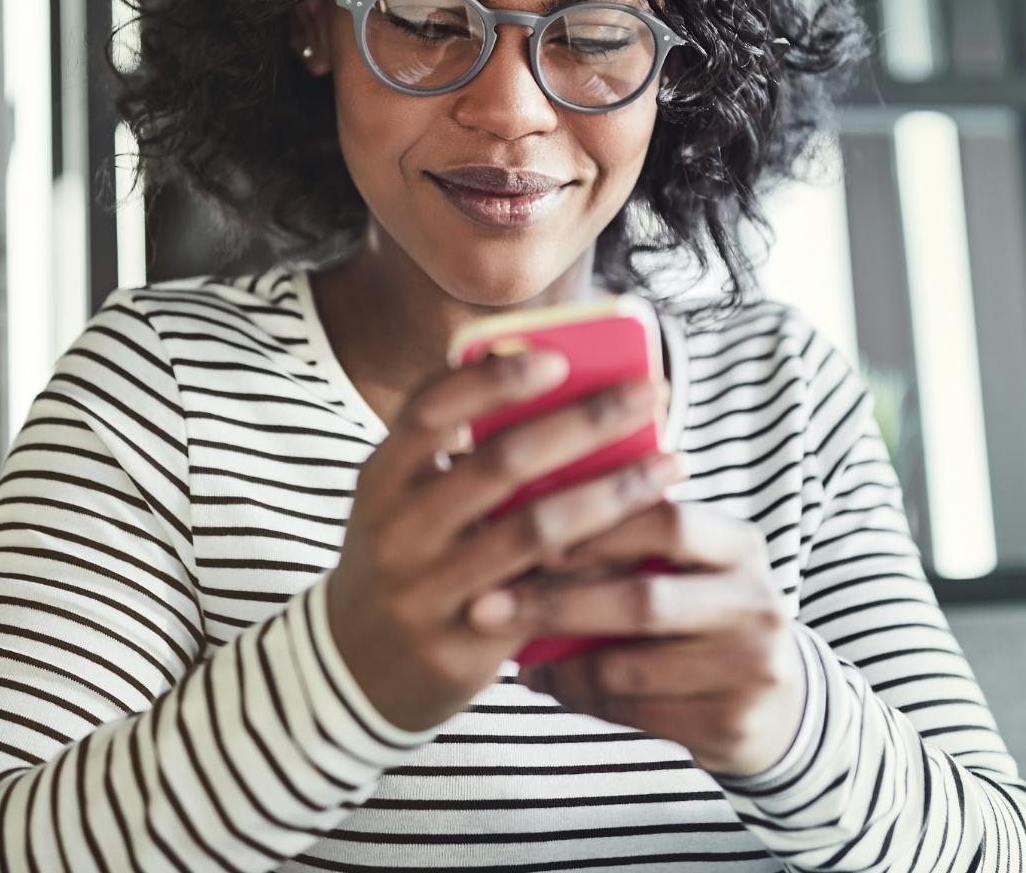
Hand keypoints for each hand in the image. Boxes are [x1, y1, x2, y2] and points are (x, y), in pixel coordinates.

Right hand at [325, 349, 682, 733]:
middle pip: (499, 463)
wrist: (355, 668)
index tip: (557, 357)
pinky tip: (647, 542)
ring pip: (534, 531)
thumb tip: (557, 382)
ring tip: (670, 463)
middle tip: (649, 393)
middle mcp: (397, 531)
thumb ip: (459, 453)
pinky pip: (546, 599)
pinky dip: (599, 566)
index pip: (429, 410)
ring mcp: (426, 592)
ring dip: (611, 493)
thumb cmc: (406, 557)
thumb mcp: (405, 499)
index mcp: (381, 479)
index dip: (492, 380)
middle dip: (583, 422)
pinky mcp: (461, 646)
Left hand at [474, 501, 807, 778]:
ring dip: (561, 665)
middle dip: (554, 604)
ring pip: (629, 669)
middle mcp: (756, 602)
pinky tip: (555, 687)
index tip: (523, 533)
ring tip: (517, 656)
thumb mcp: (691, 567)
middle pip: (642, 601)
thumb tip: (521, 512)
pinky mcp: (732, 724)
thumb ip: (633, 538)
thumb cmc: (703, 616)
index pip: (667, 522)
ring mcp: (751, 668)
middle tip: (483, 607)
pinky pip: (633, 714)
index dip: (593, 527)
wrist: (780, 706)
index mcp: (741, 546)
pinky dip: (584, 700)